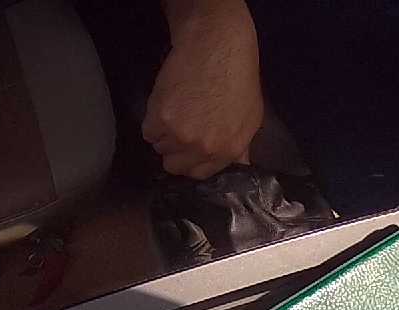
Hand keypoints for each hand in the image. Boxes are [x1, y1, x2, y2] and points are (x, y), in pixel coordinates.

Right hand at [143, 0, 263, 179]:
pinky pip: (148, 131)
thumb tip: (237, 165)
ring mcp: (181, 135)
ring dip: (163, 132)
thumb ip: (240, 147)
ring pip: (159, 147)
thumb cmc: (238, 78)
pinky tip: (166, 102)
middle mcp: (204, 148)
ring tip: (176, 108)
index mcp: (227, 151)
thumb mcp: (250, 118)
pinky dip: (152, 119)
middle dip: (174, 150)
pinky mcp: (161, 119)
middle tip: (179, 127)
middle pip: (174, 166)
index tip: (188, 149)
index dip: (191, 161)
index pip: (199, 174)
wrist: (217, 46)